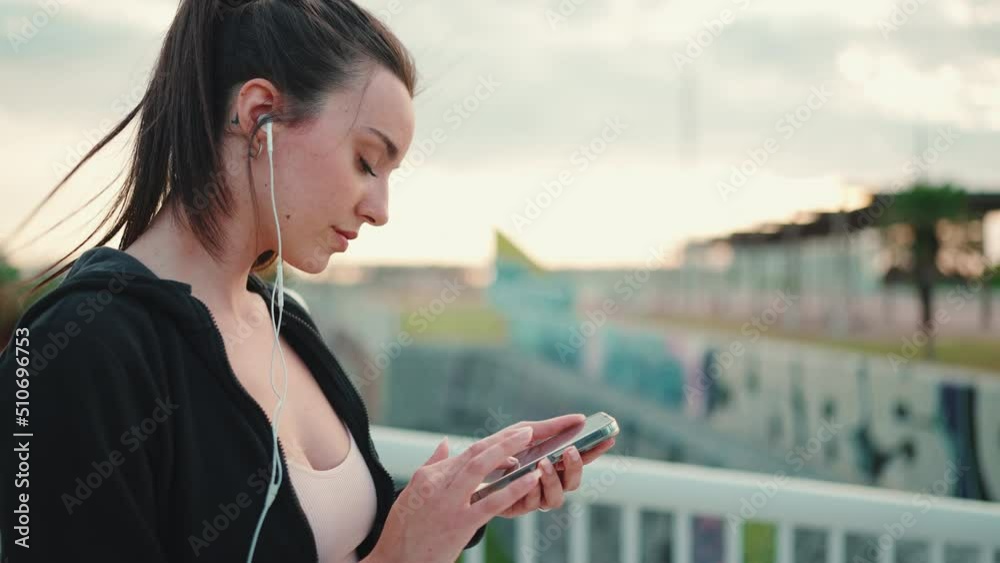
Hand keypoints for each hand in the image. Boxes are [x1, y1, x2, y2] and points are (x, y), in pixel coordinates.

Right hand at [369, 426, 543, 562]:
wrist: (396, 562)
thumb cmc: (403, 532)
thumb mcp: (411, 494)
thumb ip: (432, 466)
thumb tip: (445, 443)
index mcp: (428, 476)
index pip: (466, 453)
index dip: (493, 444)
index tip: (513, 439)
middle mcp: (437, 484)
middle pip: (475, 453)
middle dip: (503, 439)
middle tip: (528, 431)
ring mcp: (449, 503)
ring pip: (480, 468)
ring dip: (507, 451)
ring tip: (530, 441)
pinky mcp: (460, 523)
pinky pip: (491, 502)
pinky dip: (513, 488)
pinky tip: (530, 479)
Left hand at [495, 414, 617, 517]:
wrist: (471, 466)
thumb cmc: (502, 447)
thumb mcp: (526, 431)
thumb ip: (552, 427)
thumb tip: (580, 418)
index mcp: (555, 464)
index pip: (581, 459)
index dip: (596, 450)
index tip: (609, 437)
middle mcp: (549, 483)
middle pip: (573, 483)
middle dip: (574, 468)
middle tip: (569, 451)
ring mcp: (535, 497)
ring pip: (555, 498)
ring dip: (552, 480)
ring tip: (543, 464)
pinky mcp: (517, 507)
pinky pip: (529, 503)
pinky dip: (530, 490)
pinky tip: (527, 478)